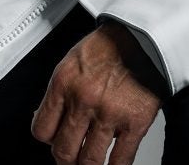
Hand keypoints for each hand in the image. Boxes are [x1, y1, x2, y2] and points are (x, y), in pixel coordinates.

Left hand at [30, 23, 161, 164]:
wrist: (146, 36)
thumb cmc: (111, 46)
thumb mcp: (73, 62)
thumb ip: (60, 92)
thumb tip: (51, 119)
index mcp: (63, 83)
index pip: (42, 130)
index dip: (49, 139)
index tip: (55, 140)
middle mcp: (83, 100)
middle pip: (62, 151)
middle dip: (65, 158)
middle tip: (71, 158)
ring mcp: (110, 113)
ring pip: (88, 160)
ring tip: (89, 163)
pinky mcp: (135, 122)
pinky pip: (120, 159)